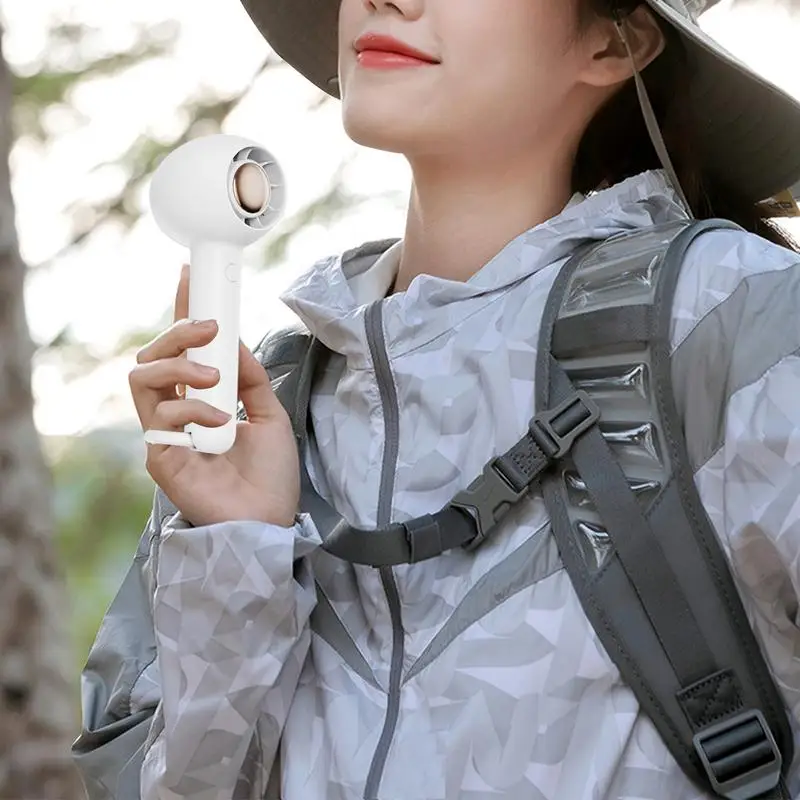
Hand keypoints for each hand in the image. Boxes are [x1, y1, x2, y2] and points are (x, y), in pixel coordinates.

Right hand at [129, 264, 299, 527]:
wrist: (269, 520)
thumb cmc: (269, 476)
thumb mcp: (269, 414)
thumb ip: (251, 378)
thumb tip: (236, 340)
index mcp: (202, 398)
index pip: (182, 349)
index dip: (182, 312)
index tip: (190, 278)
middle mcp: (178, 411)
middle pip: (152, 356)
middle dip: (177, 332)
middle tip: (208, 328)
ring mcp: (166, 433)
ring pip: (143, 377)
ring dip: (179, 366)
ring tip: (214, 377)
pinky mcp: (159, 456)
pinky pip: (159, 417)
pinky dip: (191, 410)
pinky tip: (221, 422)